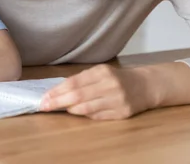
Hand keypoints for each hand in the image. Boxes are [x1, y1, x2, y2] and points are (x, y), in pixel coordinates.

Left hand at [40, 64, 154, 119]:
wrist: (146, 85)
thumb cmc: (117, 78)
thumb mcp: (101, 72)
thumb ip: (82, 80)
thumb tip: (58, 91)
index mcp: (102, 72)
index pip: (74, 82)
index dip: (57, 91)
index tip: (44, 97)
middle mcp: (110, 85)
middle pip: (78, 96)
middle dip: (58, 102)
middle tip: (44, 106)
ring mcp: (117, 100)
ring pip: (87, 108)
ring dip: (70, 109)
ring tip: (60, 108)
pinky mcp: (123, 113)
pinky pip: (98, 116)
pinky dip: (85, 115)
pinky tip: (78, 112)